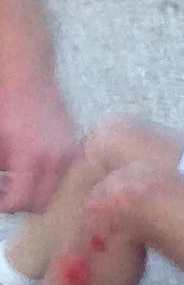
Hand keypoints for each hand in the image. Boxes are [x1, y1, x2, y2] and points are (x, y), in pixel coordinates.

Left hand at [0, 66, 77, 216]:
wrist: (27, 79)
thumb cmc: (5, 107)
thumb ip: (0, 171)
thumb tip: (3, 188)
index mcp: (31, 158)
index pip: (21, 201)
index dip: (6, 206)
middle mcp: (56, 160)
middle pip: (41, 203)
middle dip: (21, 203)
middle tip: (5, 192)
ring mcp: (69, 155)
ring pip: (54, 192)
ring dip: (35, 192)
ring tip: (16, 179)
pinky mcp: (74, 149)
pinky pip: (63, 177)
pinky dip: (48, 180)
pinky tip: (32, 167)